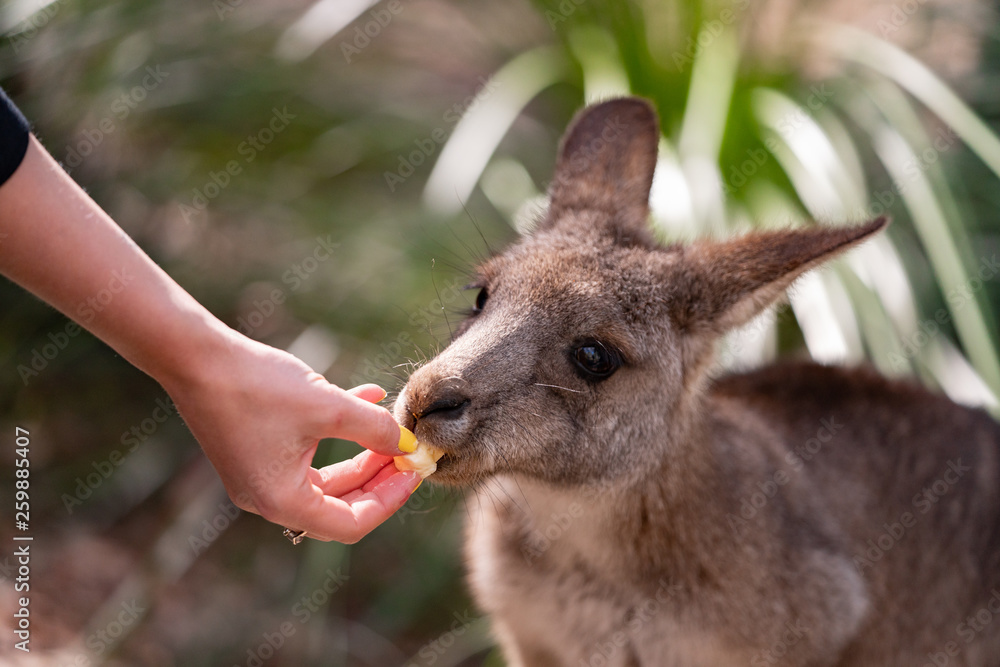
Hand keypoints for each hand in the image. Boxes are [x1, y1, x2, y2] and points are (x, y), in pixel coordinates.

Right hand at [161, 329, 420, 543]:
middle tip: (408, 452)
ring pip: (328, 477)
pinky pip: (309, 452)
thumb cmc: (258, 386)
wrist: (196, 356)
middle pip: (341, 503)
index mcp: (281, 501)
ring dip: (362, 452)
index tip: (415, 471)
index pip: (351, 523)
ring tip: (390, 426)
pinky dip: (337, 430)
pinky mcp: (258, 450)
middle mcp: (268, 498)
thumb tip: (408, 445)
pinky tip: (366, 395)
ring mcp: (261, 475)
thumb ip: (373, 428)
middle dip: (379, 476)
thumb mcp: (327, 407)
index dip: (390, 499)